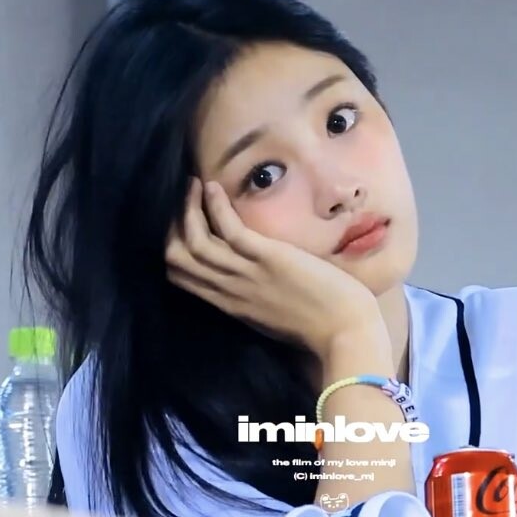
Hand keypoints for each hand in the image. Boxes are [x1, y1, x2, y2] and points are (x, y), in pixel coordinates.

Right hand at [165, 178, 388, 358]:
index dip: (172, 248)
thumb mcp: (273, 315)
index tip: (176, 224)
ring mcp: (246, 275)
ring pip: (195, 242)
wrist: (345, 332)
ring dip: (188, 209)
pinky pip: (229, 230)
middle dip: (171, 224)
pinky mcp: (267, 260)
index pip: (181, 277)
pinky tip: (214, 187)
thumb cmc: (319, 325)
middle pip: (177, 258)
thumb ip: (254, 297)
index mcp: (230, 305)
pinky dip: (216, 206)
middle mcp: (229, 291)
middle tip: (179, 199)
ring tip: (192, 184)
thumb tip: (250, 279)